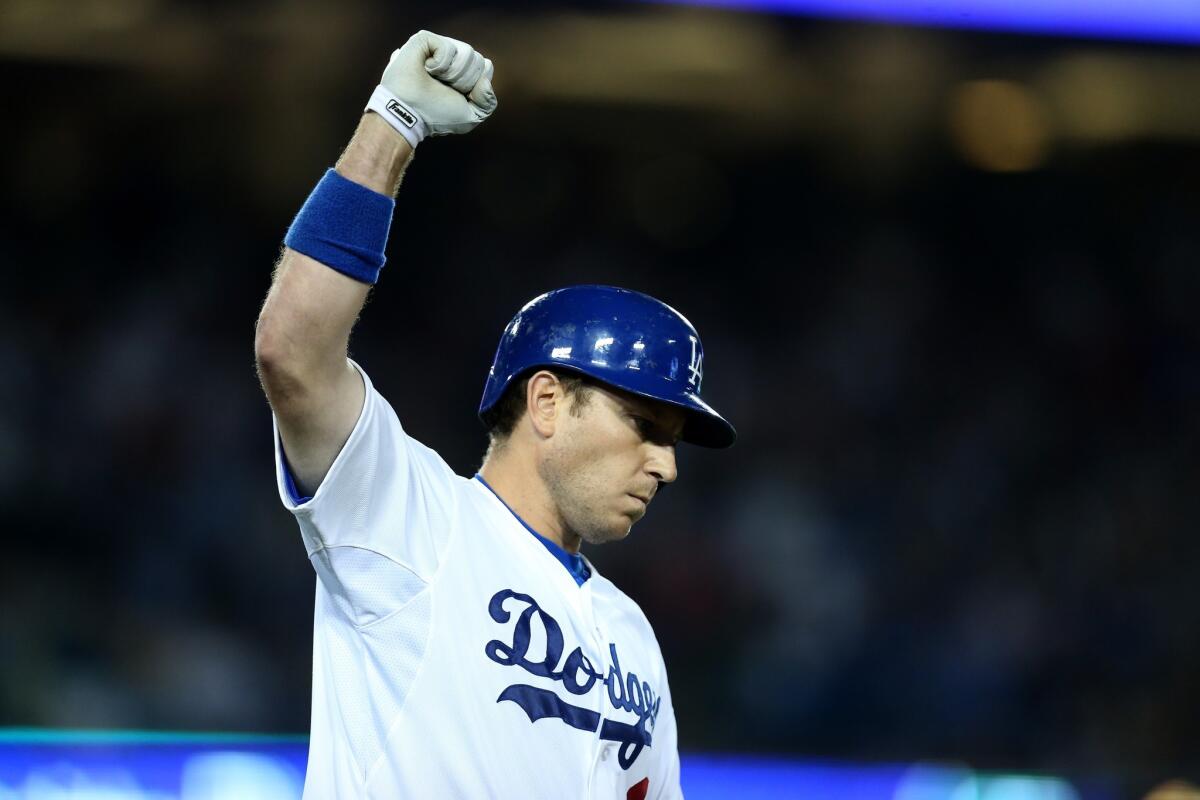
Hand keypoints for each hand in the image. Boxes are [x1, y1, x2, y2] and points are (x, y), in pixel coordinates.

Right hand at [368, 30, 496, 144]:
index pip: (486, 67)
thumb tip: (485, 81)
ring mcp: (438, 46)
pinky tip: (426, 69)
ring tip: (433, 79)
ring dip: (453, 75)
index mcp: (462, 71)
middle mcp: (451, 56)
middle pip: (479, 60)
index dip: (476, 85)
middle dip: (465, 82)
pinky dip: (440, 65)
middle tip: (443, 89)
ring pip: (468, 53)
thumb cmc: (436, 115)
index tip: (459, 96)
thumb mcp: (470, 117)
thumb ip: (488, 102)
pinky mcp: (424, 40)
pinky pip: (449, 48)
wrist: (409, 114)